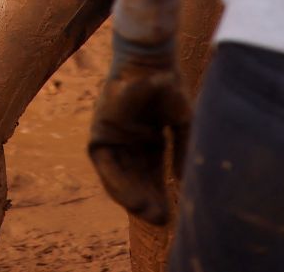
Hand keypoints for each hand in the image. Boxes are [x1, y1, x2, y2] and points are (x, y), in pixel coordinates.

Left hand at [88, 33, 191, 225]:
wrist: (151, 62)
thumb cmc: (168, 88)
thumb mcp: (181, 124)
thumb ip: (181, 151)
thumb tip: (183, 182)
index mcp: (147, 138)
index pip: (151, 173)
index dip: (158, 193)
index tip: (169, 213)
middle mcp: (128, 141)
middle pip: (136, 178)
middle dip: (148, 200)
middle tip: (161, 220)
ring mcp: (113, 137)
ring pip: (120, 177)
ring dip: (133, 198)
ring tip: (149, 215)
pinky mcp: (99, 133)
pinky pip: (106, 166)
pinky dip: (119, 184)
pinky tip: (133, 201)